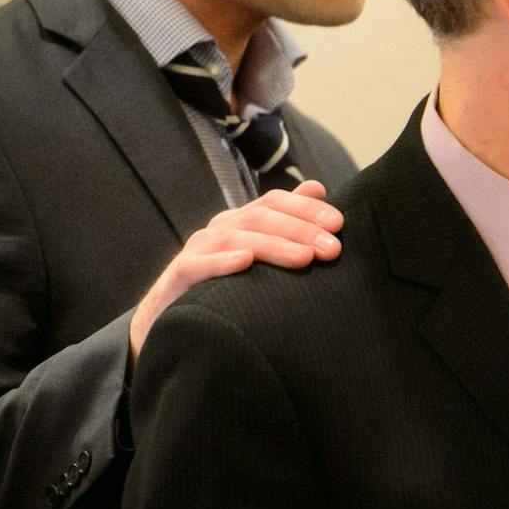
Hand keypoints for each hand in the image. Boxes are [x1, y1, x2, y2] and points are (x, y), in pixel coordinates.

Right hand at [130, 181, 342, 361]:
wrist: (169, 319)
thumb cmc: (225, 286)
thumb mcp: (257, 253)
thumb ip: (286, 221)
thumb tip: (318, 188)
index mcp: (240, 222)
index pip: (275, 202)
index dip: (306, 208)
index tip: (339, 223)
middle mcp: (219, 230)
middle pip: (261, 218)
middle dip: (301, 230)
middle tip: (333, 249)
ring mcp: (197, 251)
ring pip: (236, 239)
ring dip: (273, 246)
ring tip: (304, 258)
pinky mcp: (179, 278)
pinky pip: (198, 266)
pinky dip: (221, 263)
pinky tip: (245, 263)